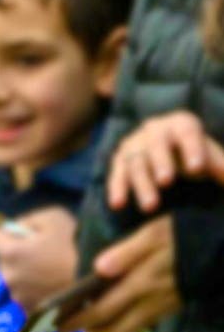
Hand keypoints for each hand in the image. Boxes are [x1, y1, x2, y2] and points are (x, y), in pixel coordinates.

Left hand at [0, 206, 77, 311]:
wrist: (106, 284)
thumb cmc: (78, 246)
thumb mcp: (54, 219)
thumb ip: (29, 221)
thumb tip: (17, 229)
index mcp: (10, 254)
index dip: (7, 235)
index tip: (24, 236)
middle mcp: (9, 279)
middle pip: (5, 262)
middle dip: (19, 256)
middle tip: (44, 255)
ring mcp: (21, 300)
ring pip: (17, 281)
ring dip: (28, 276)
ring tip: (54, 273)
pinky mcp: (34, 316)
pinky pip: (29, 298)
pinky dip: (38, 293)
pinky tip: (56, 289)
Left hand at [60, 216, 180, 331]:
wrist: (219, 250)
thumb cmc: (180, 236)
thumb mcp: (152, 234)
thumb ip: (125, 252)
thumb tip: (98, 269)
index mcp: (141, 284)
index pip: (102, 311)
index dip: (78, 319)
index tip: (57, 322)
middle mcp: (150, 303)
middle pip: (113, 329)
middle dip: (86, 329)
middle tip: (64, 326)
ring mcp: (161, 309)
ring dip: (104, 331)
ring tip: (84, 321)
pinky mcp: (169, 309)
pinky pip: (140, 325)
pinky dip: (120, 325)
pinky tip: (109, 313)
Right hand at [107, 111, 223, 213]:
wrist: (173, 160)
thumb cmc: (197, 158)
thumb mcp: (212, 161)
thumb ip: (221, 168)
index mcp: (181, 124)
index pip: (187, 131)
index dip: (192, 148)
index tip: (198, 169)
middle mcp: (154, 129)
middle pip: (156, 144)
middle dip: (161, 163)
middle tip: (166, 182)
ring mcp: (134, 144)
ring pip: (136, 163)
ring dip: (142, 185)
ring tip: (150, 207)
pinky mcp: (120, 161)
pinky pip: (117, 175)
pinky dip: (117, 189)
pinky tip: (118, 205)